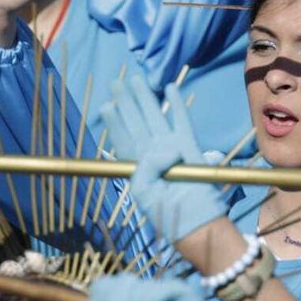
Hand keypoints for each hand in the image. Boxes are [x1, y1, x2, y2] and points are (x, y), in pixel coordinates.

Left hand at [96, 73, 226, 241]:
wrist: (194, 220)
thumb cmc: (165, 210)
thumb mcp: (144, 190)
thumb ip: (146, 166)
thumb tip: (164, 149)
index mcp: (137, 165)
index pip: (122, 138)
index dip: (114, 121)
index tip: (107, 105)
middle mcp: (152, 152)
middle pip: (136, 121)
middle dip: (126, 102)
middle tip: (116, 83)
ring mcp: (170, 146)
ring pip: (154, 116)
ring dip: (145, 98)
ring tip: (136, 80)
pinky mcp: (189, 145)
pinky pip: (181, 120)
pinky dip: (177, 104)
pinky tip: (170, 88)